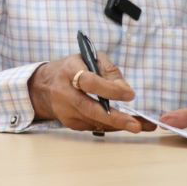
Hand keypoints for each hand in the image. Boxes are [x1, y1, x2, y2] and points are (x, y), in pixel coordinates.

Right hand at [27, 54, 149, 132]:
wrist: (44, 86)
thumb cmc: (73, 69)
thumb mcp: (89, 58)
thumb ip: (109, 70)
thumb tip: (125, 89)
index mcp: (69, 71)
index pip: (89, 82)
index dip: (110, 90)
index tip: (130, 95)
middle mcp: (64, 93)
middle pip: (90, 108)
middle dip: (115, 118)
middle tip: (136, 125)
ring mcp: (65, 111)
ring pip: (94, 121)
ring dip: (119, 125)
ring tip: (142, 126)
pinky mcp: (69, 123)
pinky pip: (93, 127)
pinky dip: (110, 126)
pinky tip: (124, 123)